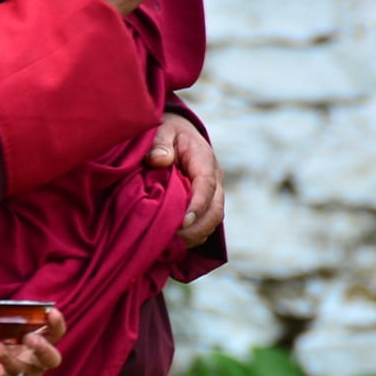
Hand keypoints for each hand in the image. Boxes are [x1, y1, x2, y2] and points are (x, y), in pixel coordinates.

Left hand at [0, 309, 66, 375]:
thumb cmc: (12, 357)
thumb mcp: (14, 339)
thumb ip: (13, 327)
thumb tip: (2, 312)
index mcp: (42, 346)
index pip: (56, 334)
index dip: (57, 324)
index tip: (50, 312)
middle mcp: (38, 364)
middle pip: (50, 359)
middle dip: (43, 348)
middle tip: (29, 337)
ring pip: (22, 371)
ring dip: (9, 359)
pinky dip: (1, 375)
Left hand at [147, 113, 222, 247]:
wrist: (176, 132)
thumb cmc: (166, 131)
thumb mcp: (161, 129)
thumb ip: (159, 143)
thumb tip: (160, 160)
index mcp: (204, 159)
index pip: (207, 185)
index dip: (198, 205)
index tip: (183, 221)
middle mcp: (213, 178)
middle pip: (216, 209)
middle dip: (198, 227)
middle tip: (174, 239)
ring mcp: (211, 193)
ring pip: (213, 220)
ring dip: (196, 235)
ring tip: (172, 245)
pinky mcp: (204, 204)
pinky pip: (205, 224)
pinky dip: (193, 236)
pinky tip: (174, 245)